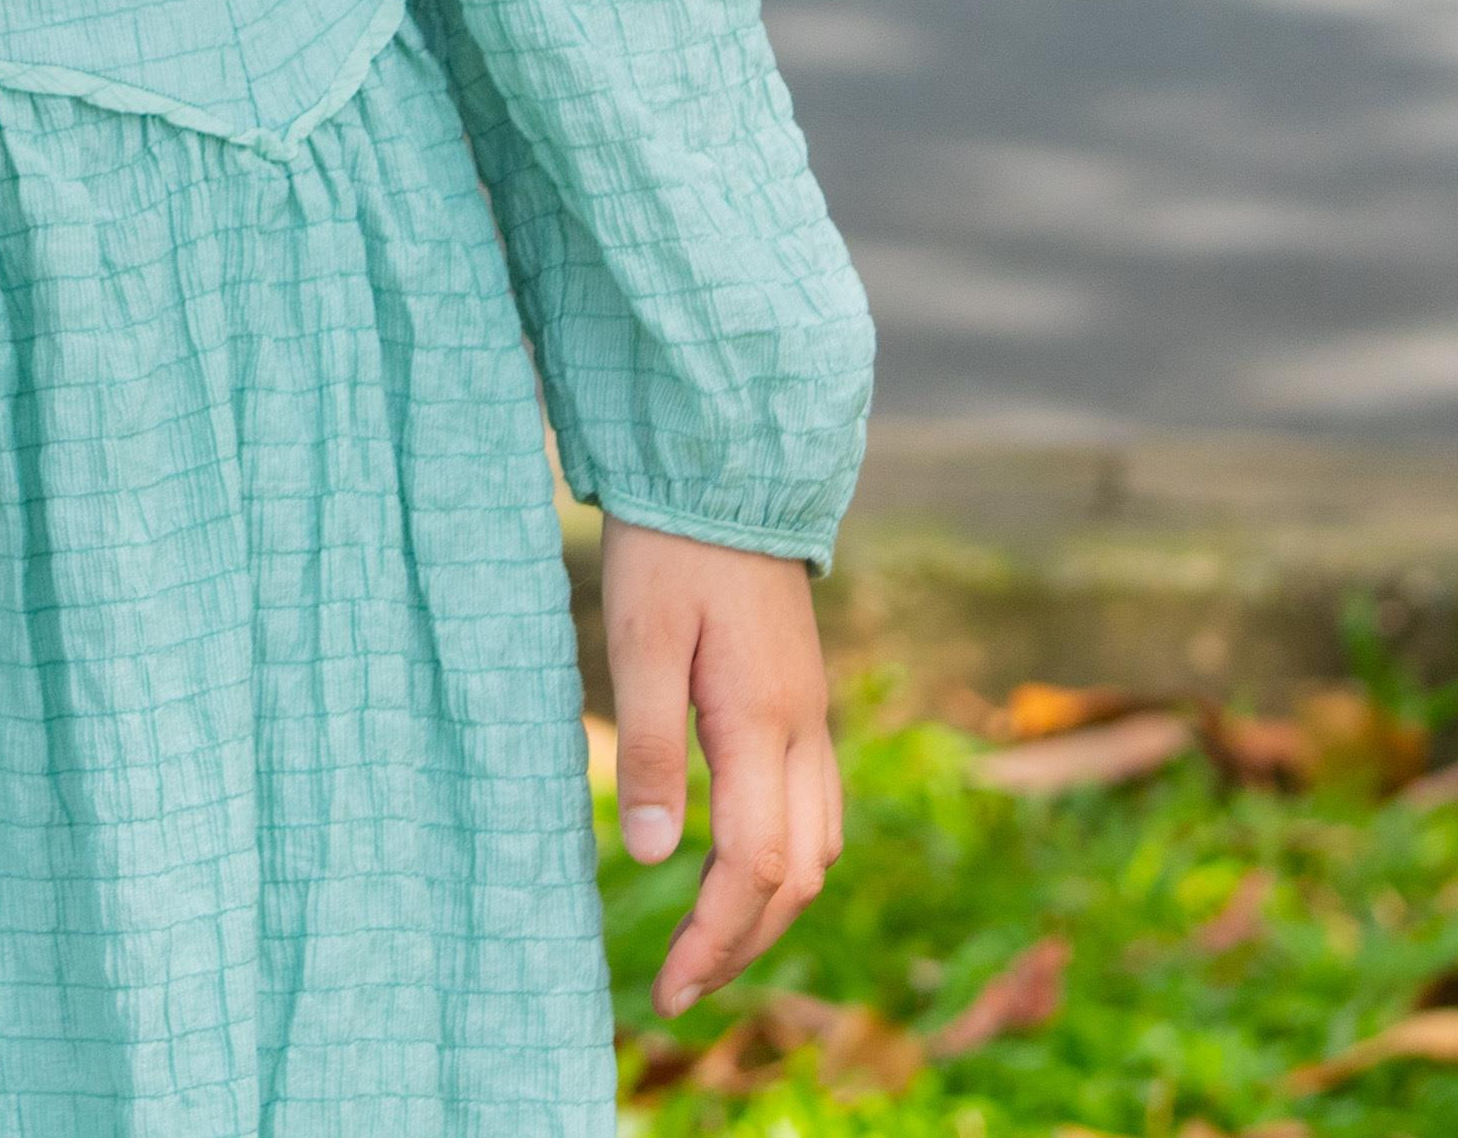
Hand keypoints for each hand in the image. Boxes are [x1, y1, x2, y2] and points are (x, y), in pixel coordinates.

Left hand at [602, 522, 842, 1013]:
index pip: (754, 867)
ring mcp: (812, 717)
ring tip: (706, 949)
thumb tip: (654, 855)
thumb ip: (650, 746)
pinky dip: (784, 861)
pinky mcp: (801, 702)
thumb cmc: (671, 547)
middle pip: (797, 875)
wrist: (726, 469)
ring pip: (816, 847)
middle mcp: (804, 731)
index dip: (713, 938)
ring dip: (768, 909)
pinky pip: (815, 809)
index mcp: (763, 722)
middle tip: (678, 989)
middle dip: (742, 943)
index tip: (668, 990)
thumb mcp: (640, 639)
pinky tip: (738, 871)